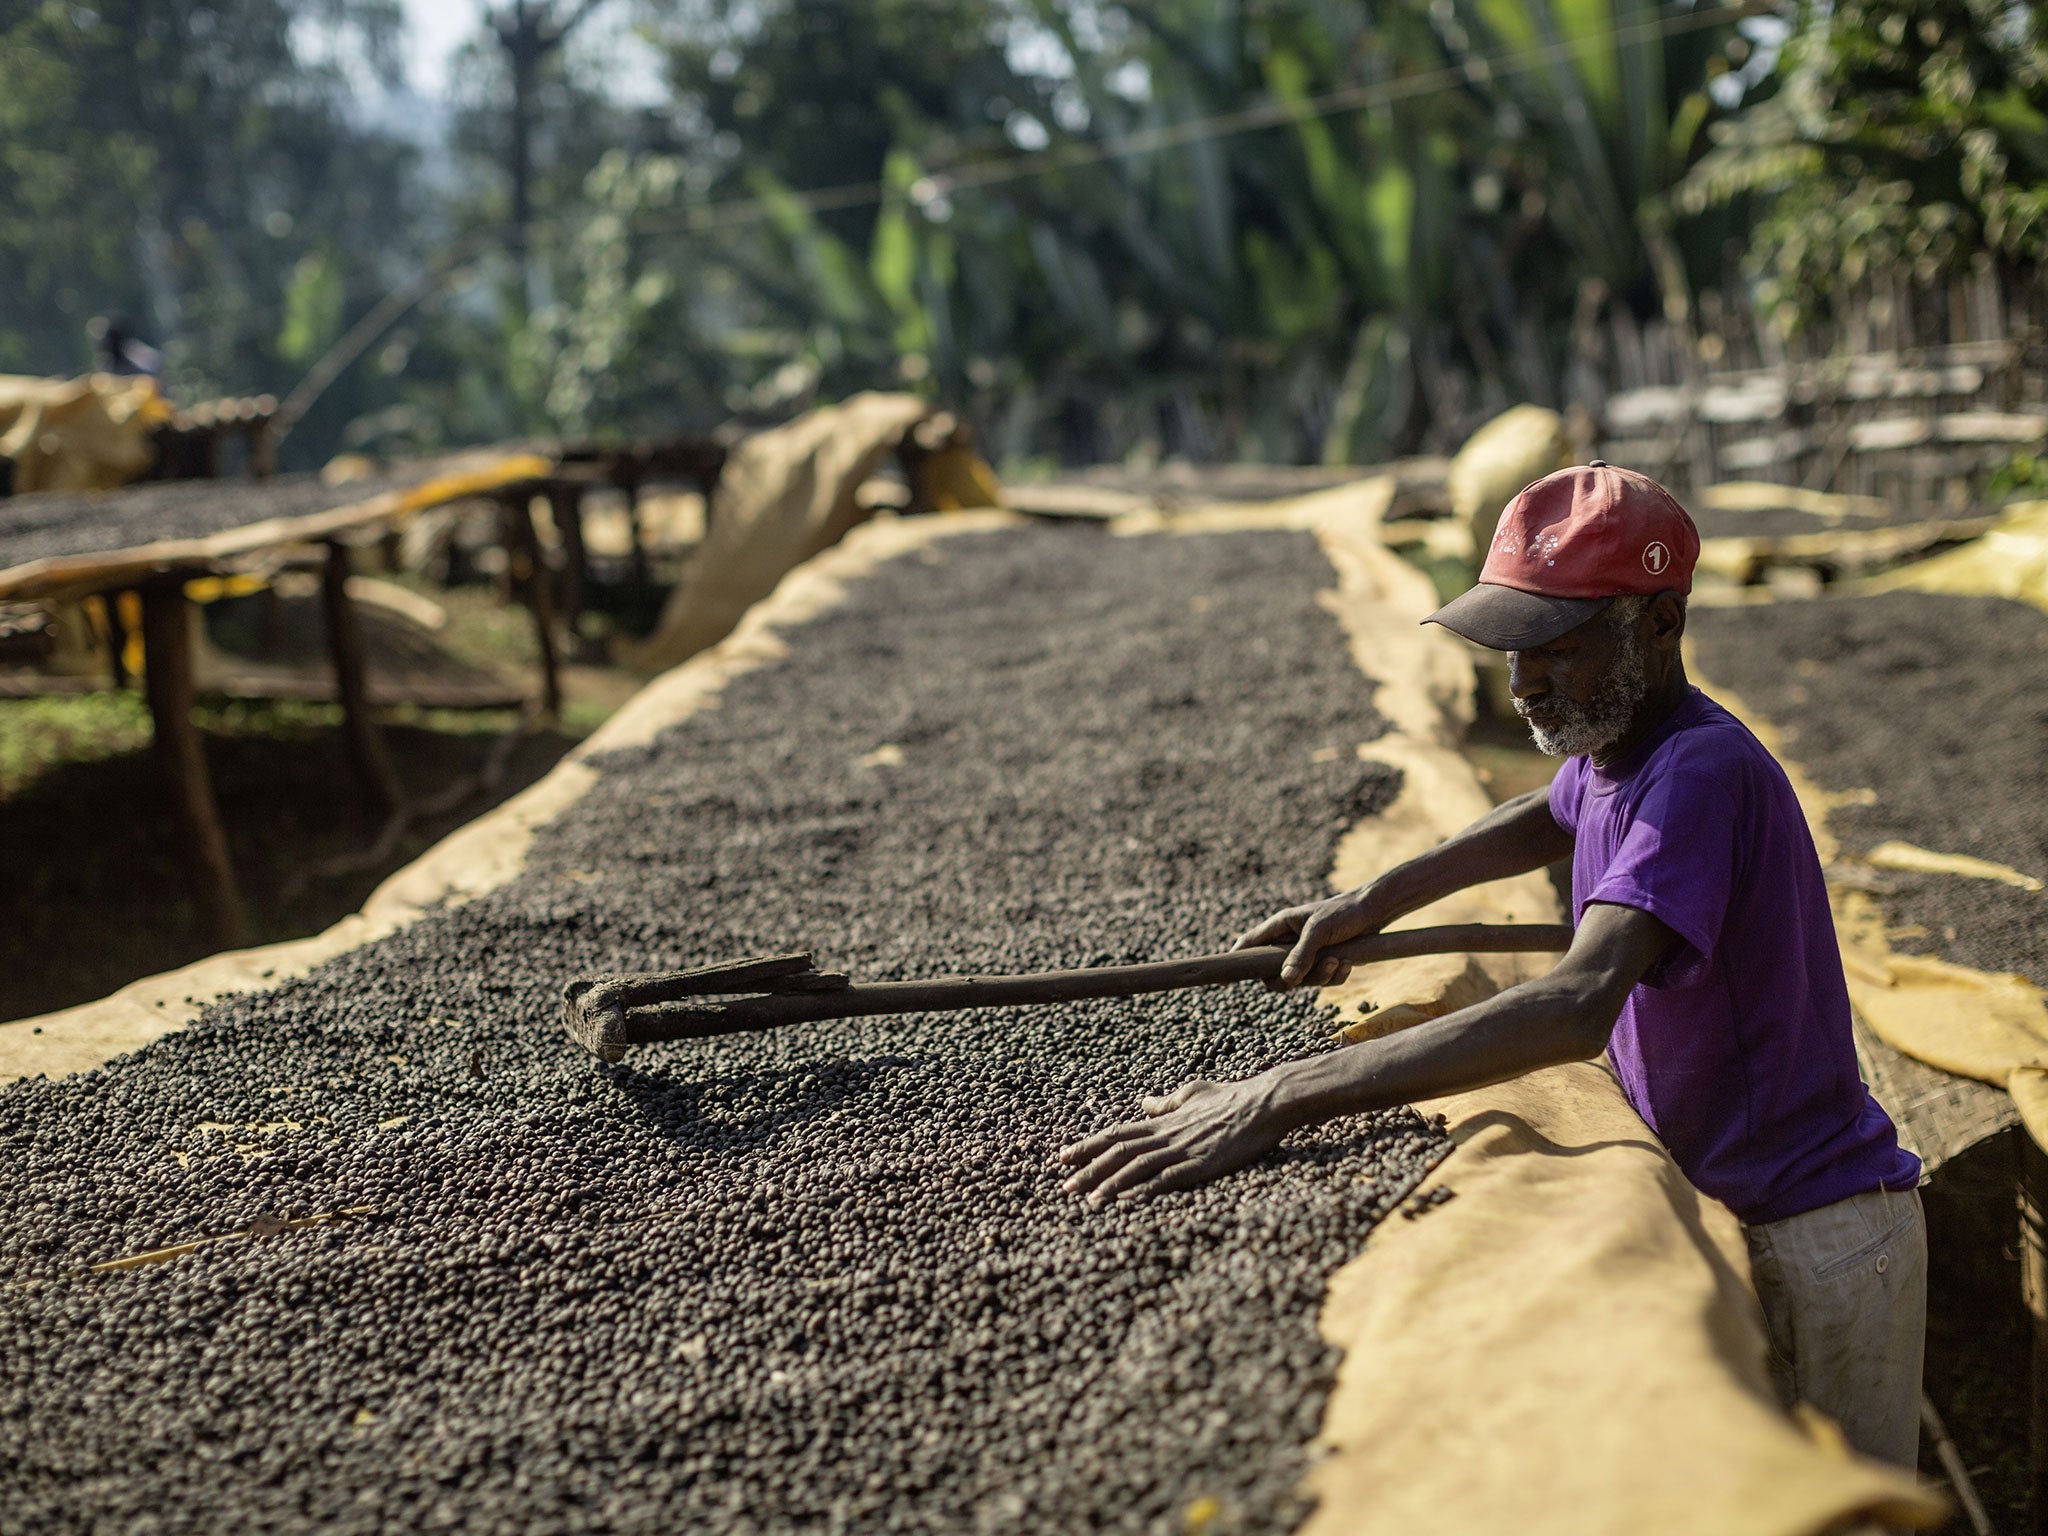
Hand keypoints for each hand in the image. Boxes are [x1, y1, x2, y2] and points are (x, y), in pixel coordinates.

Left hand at [1056, 1075, 1288, 1203]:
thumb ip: (1166, 1102)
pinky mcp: (1201, 1165)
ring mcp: (1183, 1151)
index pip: (1116, 1134)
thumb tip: (1145, 1103)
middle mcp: (1166, 1135)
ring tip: (1088, 1200)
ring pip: (1137, 1167)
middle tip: (1065, 1186)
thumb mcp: (1192, 1093)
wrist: (1263, 1103)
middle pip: (1119, 1152)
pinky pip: (1168, 1179)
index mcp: (1162, 1121)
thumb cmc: (1230, 1097)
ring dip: (1111, 1184)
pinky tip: (1128, 1202)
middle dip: (1090, 1170)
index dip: (1088, 1146)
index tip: (1063, 1157)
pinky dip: (1145, 1190)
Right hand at [1233, 889, 1386, 987]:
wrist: (1375, 910)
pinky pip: (1322, 980)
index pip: (1248, 944)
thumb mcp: (1319, 931)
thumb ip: (1300, 955)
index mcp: (1280, 926)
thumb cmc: (1343, 912)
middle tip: (1307, 975)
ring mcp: (1307, 953)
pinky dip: (1335, 976)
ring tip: (1337, 961)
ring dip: (1320, 976)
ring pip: (1301, 979)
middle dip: (1292, 978)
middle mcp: (1290, 941)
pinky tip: (1348, 963)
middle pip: (1274, 972)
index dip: (1235, 961)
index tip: (1222, 982)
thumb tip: (1286, 981)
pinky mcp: (1324, 961)